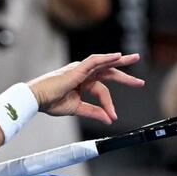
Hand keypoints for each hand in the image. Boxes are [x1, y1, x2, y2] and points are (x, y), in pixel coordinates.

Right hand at [27, 53, 144, 123]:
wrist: (37, 99)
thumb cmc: (51, 102)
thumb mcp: (77, 108)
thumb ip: (93, 112)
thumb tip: (108, 118)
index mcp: (83, 82)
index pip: (102, 91)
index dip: (109, 104)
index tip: (113, 117)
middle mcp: (83, 73)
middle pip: (109, 71)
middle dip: (125, 75)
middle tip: (140, 81)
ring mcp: (81, 69)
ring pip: (105, 63)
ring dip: (121, 61)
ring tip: (135, 59)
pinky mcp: (77, 68)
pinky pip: (95, 60)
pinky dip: (107, 58)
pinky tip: (118, 56)